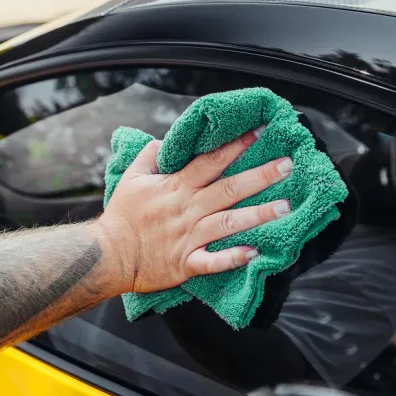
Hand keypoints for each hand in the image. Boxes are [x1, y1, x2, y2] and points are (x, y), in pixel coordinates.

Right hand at [98, 129, 292, 293]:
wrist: (108, 255)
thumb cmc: (122, 216)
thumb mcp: (131, 177)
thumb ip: (150, 156)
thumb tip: (165, 141)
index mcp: (176, 187)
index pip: (210, 161)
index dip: (235, 146)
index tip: (259, 132)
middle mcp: (187, 209)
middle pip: (228, 189)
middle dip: (260, 176)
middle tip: (287, 165)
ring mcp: (188, 237)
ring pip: (228, 223)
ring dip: (257, 215)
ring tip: (284, 207)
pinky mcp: (186, 263)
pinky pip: (212, 262)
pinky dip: (231, 258)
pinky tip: (253, 253)